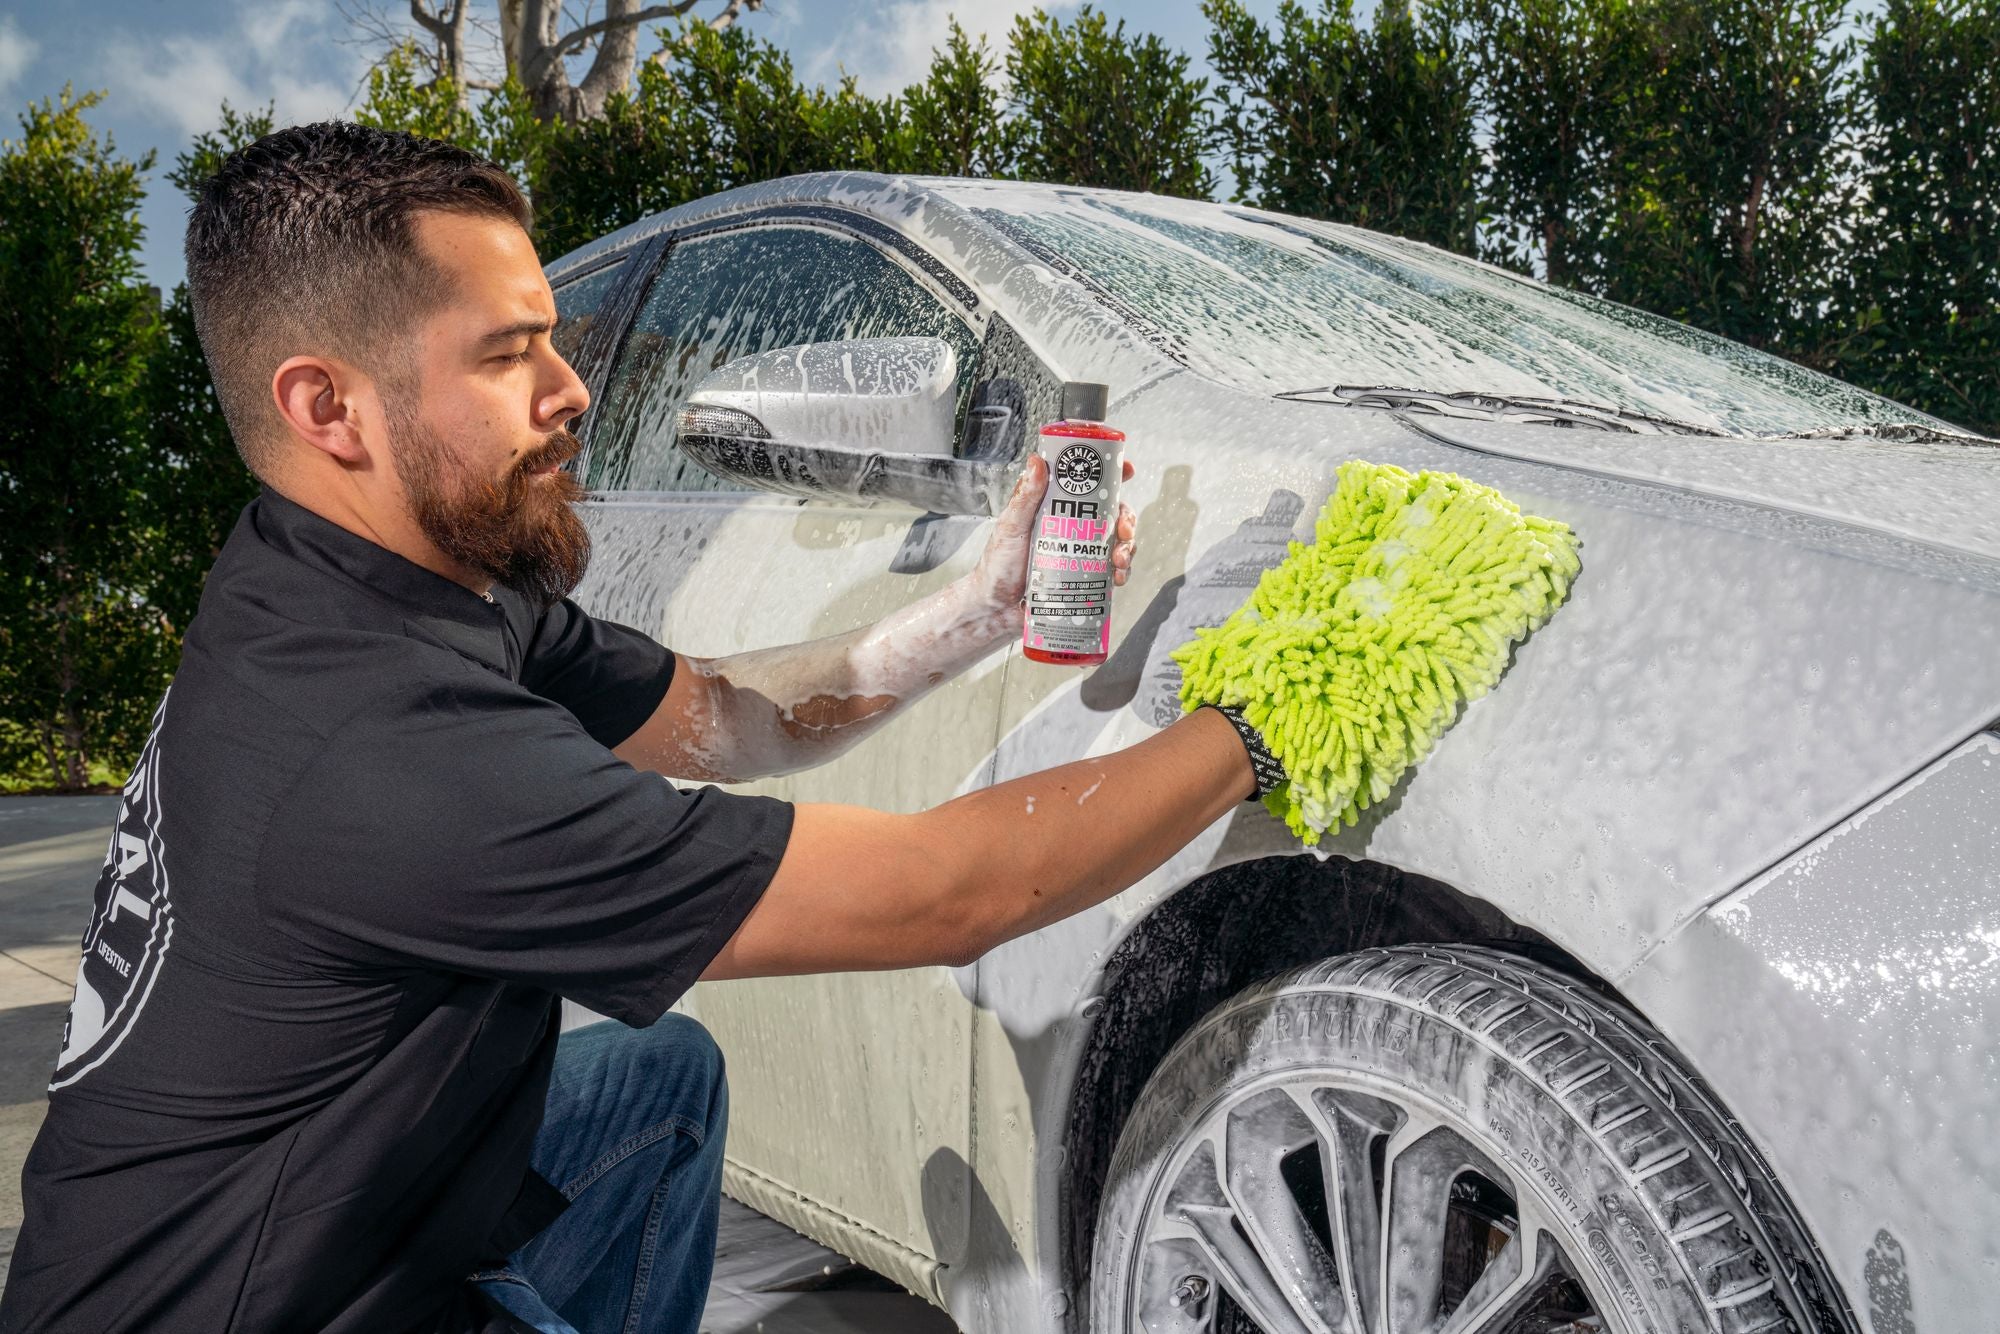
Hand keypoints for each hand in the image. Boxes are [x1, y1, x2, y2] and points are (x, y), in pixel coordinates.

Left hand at [969, 453, 1138, 612]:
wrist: (997, 609)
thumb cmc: (998, 566)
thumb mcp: (1011, 527)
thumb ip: (1025, 497)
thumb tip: (1037, 461)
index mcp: (1058, 511)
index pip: (1089, 487)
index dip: (1113, 475)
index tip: (1128, 470)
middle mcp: (1074, 530)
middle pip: (1113, 515)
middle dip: (1127, 519)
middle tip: (1124, 530)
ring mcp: (1082, 555)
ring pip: (1117, 543)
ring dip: (1127, 548)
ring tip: (1118, 561)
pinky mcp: (1085, 579)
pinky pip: (1112, 572)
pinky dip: (1122, 573)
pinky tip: (1117, 578)